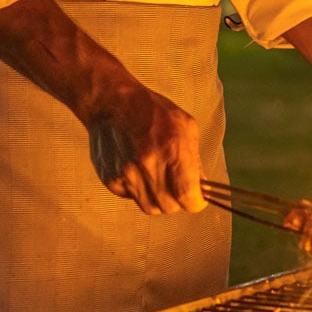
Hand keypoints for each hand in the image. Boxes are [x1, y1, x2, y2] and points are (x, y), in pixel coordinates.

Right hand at [84, 80, 204, 214]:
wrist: (111, 104)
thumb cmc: (153, 111)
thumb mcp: (186, 126)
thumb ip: (195, 159)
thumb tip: (201, 186)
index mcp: (171, 150)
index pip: (187, 196)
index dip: (196, 202)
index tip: (198, 199)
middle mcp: (148, 165)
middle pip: (169, 207)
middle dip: (179, 201)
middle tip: (179, 188)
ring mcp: (126, 174)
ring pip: (150, 207)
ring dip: (160, 199)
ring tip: (160, 180)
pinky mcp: (110, 179)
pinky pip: (131, 198)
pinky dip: (140, 192)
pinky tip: (140, 173)